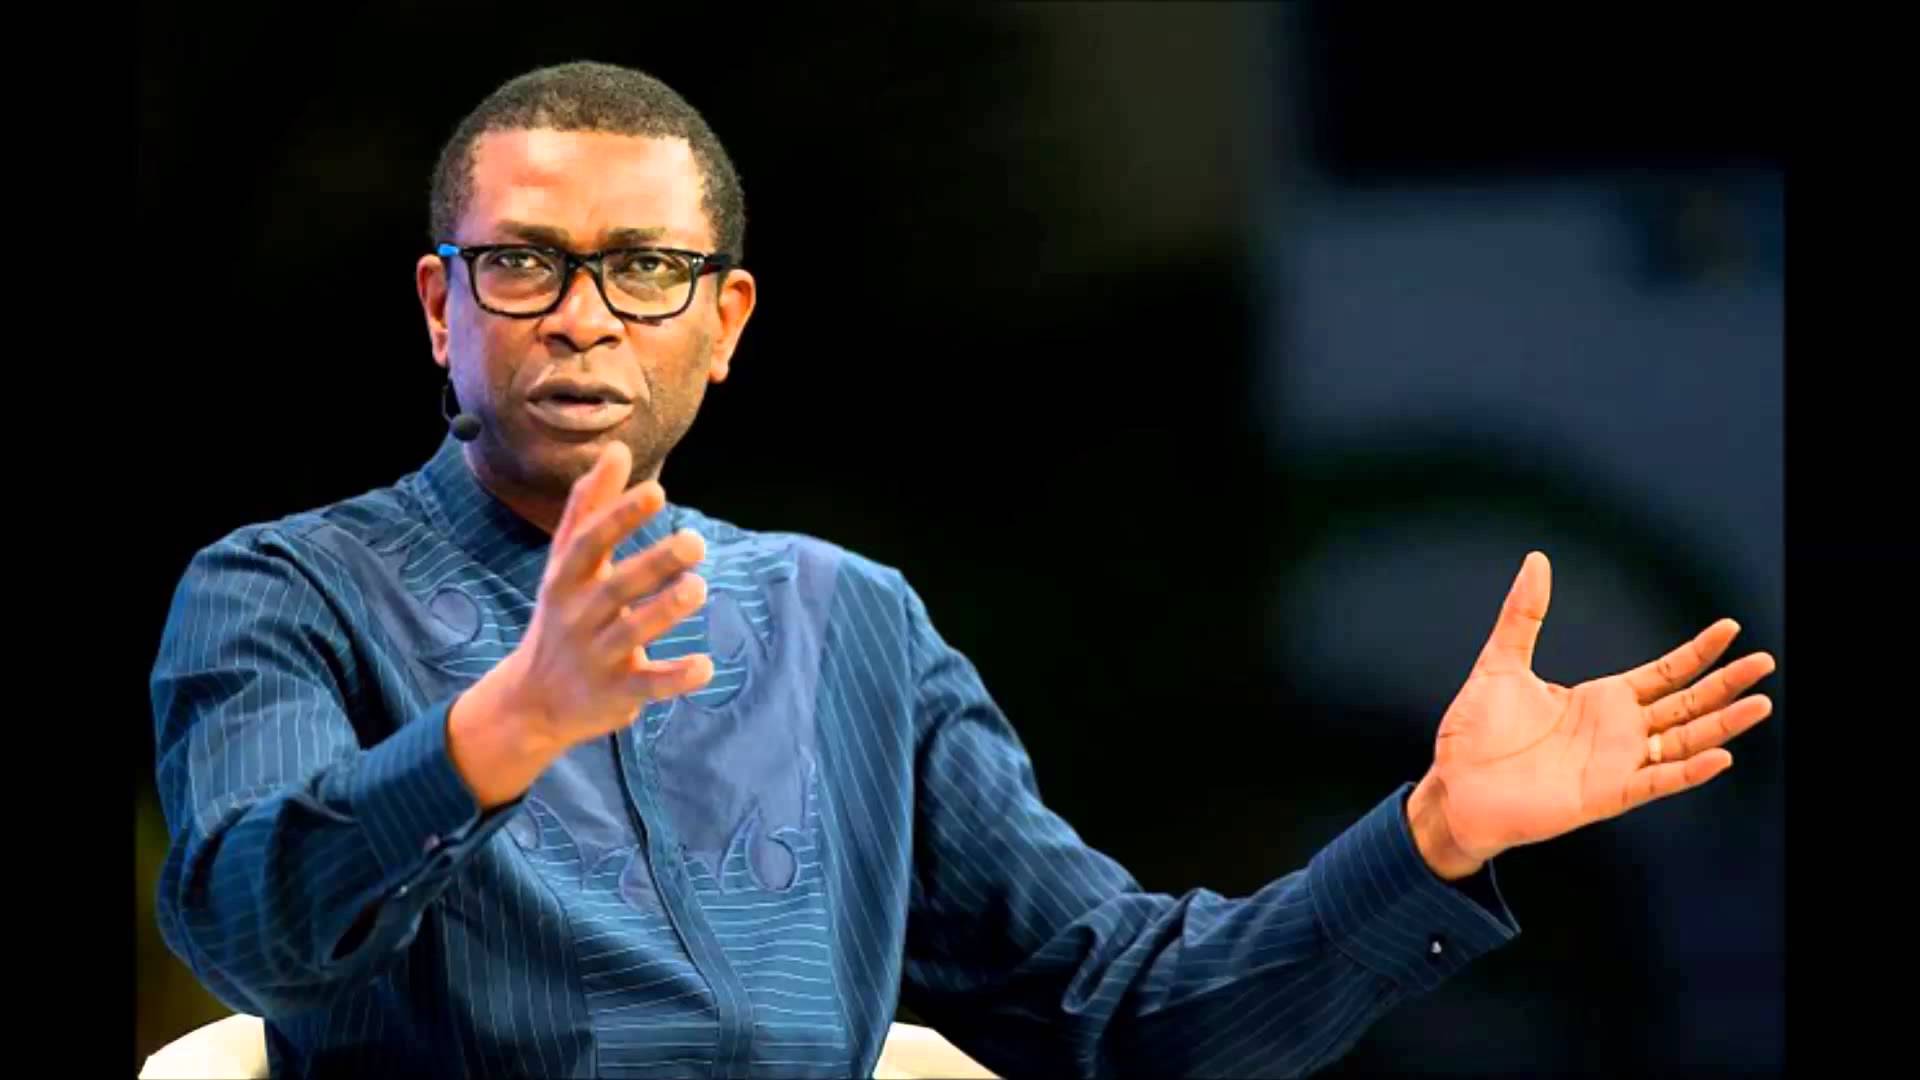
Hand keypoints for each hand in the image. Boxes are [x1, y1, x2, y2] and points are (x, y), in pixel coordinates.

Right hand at [448, 442, 713, 806]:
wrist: (532, 700)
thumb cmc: (561, 615)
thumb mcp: (565, 562)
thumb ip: (592, 506)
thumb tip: (618, 449)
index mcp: (566, 579)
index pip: (590, 542)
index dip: (620, 516)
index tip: (657, 491)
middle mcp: (578, 616)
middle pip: (616, 587)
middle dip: (655, 564)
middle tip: (695, 542)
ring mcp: (597, 656)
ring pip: (633, 632)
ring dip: (666, 610)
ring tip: (698, 588)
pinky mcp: (617, 693)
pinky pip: (648, 684)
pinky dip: (676, 677)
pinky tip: (706, 666)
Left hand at [1409, 552, 1775, 877]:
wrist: (1454, 786)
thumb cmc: (1476, 733)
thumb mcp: (1501, 662)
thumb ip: (1523, 614)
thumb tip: (1537, 562)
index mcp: (1600, 700)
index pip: (1664, 672)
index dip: (1697, 652)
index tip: (1731, 629)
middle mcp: (1617, 731)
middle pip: (1687, 704)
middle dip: (1726, 683)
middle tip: (1764, 662)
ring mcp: (1616, 764)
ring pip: (1684, 742)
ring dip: (1722, 725)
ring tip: (1760, 704)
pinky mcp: (1605, 794)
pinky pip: (1657, 782)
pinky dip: (1689, 772)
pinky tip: (1721, 756)